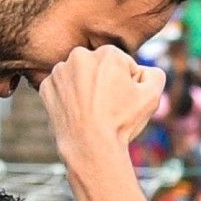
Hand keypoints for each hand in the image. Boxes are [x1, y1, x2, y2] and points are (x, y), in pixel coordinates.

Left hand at [39, 45, 165, 163]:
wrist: (90, 147)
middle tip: (107, 107)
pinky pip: (62, 88)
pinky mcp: (46, 87)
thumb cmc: (122, 122)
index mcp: (107, 53)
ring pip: (79, 77)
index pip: (123, 65)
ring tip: (91, 111)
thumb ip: (154, 74)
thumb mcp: (152, 96)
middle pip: (99, 68)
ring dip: (85, 88)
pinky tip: (77, 112)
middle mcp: (80, 55)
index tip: (123, 101)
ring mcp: (60, 71)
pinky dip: (68, 98)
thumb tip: (144, 70)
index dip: (127, 85)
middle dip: (104, 82)